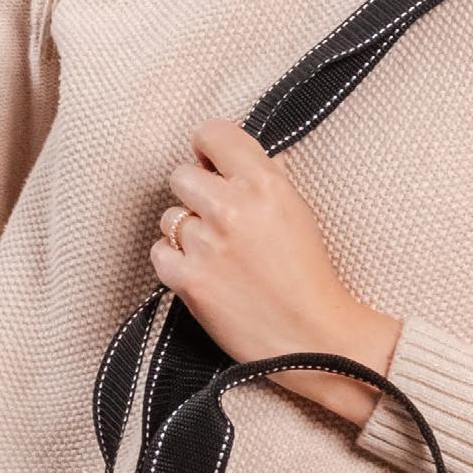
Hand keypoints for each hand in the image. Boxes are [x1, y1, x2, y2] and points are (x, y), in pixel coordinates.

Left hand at [148, 121, 403, 426]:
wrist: (314, 338)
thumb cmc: (309, 276)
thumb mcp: (297, 211)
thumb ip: (265, 178)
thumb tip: (232, 159)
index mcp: (265, 182)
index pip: (212, 134)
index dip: (207, 151)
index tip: (212, 166)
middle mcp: (232, 207)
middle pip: (180, 176)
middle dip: (195, 195)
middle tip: (217, 220)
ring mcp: (207, 244)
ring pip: (169, 218)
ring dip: (186, 233)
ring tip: (217, 255)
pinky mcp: (189, 280)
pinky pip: (159, 253)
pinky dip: (174, 263)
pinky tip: (203, 274)